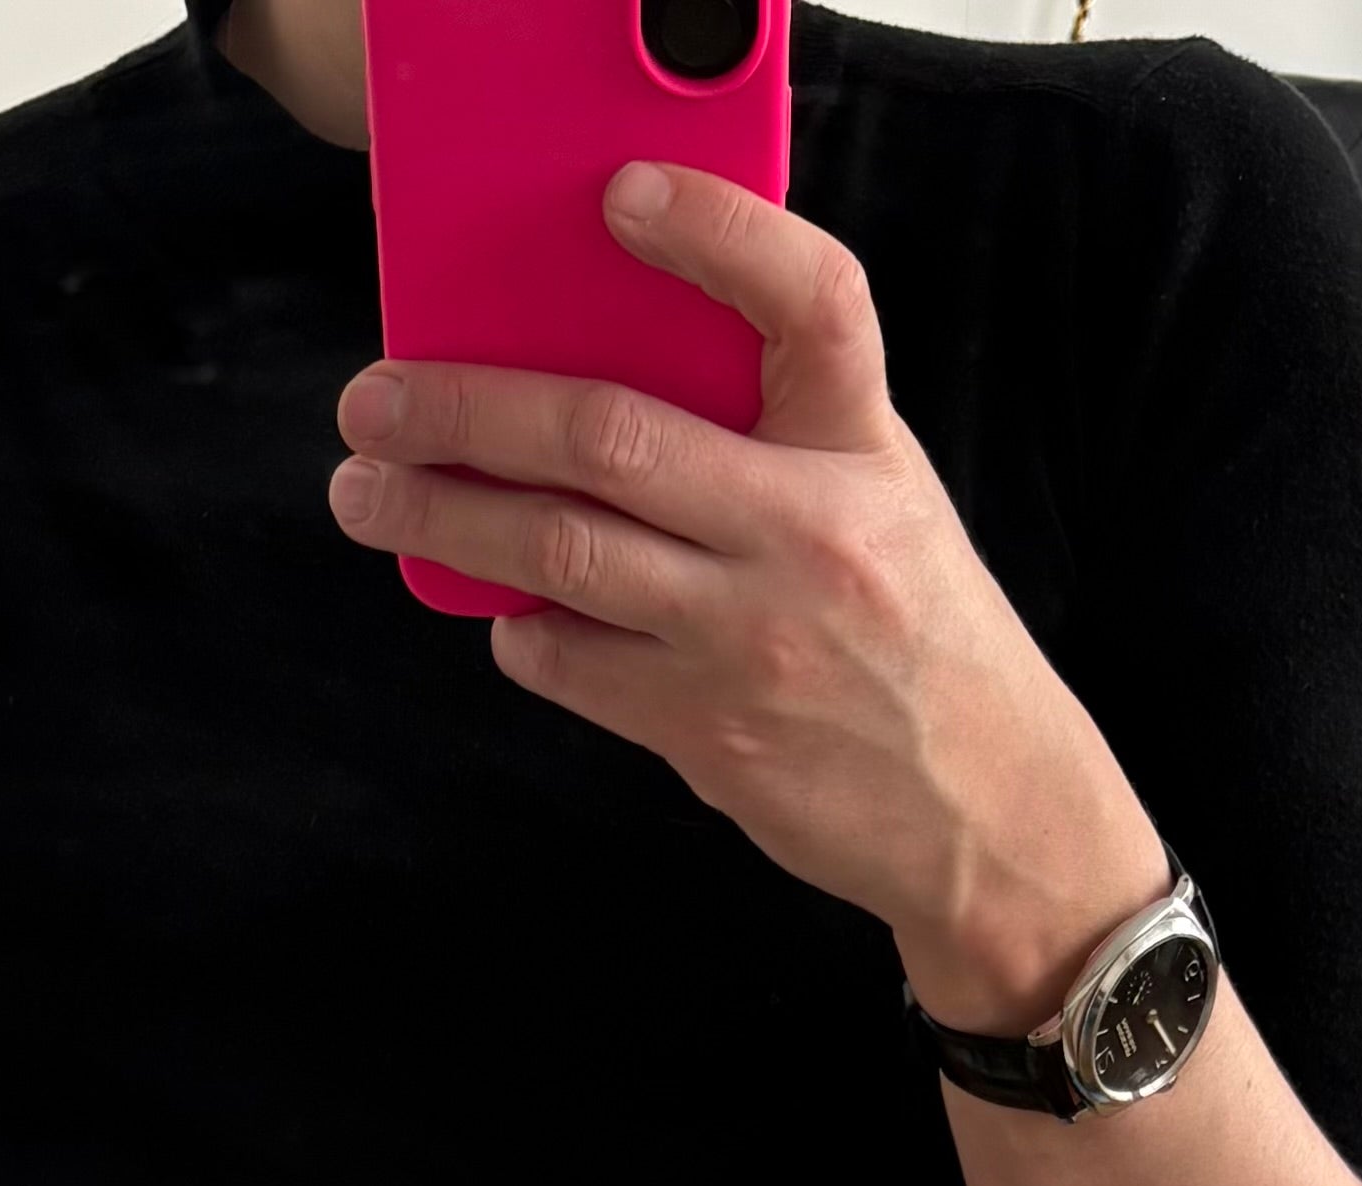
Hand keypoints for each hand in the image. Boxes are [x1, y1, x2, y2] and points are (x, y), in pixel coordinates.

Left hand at [327, 173, 1165, 1026]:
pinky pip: (573, 665)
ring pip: (559, 555)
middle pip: (608, 439)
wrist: (987, 810)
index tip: (621, 198)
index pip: (809, 299)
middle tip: (376, 404)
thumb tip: (602, 395)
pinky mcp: (709, 734)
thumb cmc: (918, 639)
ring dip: (445, 520)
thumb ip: (771, 437)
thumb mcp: (880, 500)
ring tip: (374, 499)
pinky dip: (519, 633)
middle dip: (466, 412)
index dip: (718, 233)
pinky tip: (500, 613)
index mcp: (862, 449)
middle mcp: (808, 532)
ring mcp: (752, 639)